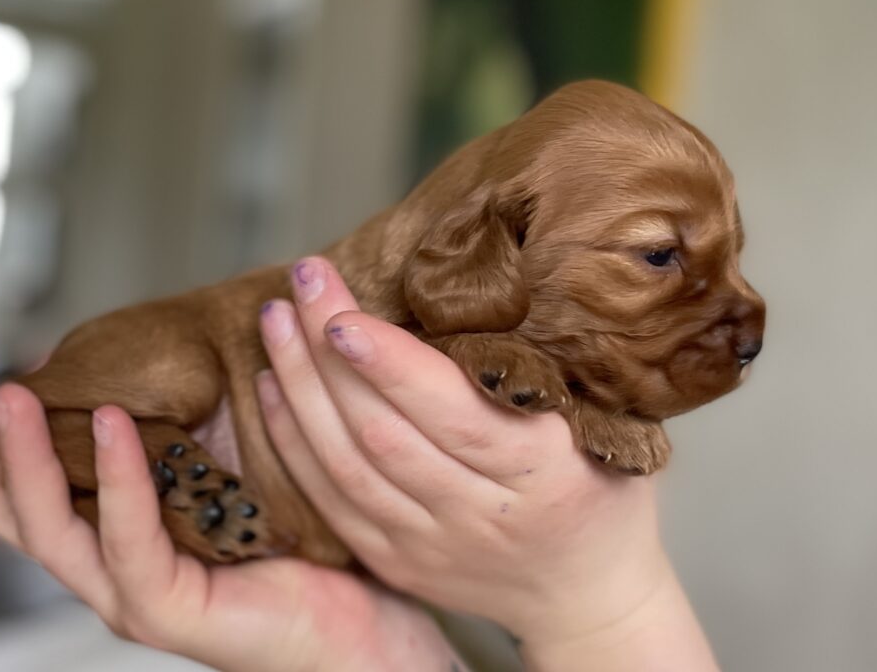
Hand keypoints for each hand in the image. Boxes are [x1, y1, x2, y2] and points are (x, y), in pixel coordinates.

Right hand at [0, 373, 463, 671]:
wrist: (360, 614)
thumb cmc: (297, 541)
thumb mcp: (225, 473)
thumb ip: (184, 437)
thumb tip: (163, 362)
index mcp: (116, 538)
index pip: (28, 493)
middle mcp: (110, 571)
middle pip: (16, 514)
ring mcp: (132, 597)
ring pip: (52, 530)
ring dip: (29, 456)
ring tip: (19, 396)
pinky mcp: (169, 611)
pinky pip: (129, 542)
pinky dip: (116, 480)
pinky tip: (114, 424)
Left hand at [258, 256, 718, 670]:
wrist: (586, 593)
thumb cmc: (599, 491)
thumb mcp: (605, 429)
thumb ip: (547, 374)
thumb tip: (490, 283)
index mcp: (543, 474)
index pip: (454, 418)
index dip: (392, 368)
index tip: (346, 316)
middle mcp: (481, 515)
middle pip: (385, 435)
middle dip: (329, 356)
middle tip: (303, 283)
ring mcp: (431, 545)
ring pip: (346, 468)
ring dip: (301, 390)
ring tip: (276, 322)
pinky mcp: (396, 559)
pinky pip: (330, 502)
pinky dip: (294, 443)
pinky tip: (271, 388)